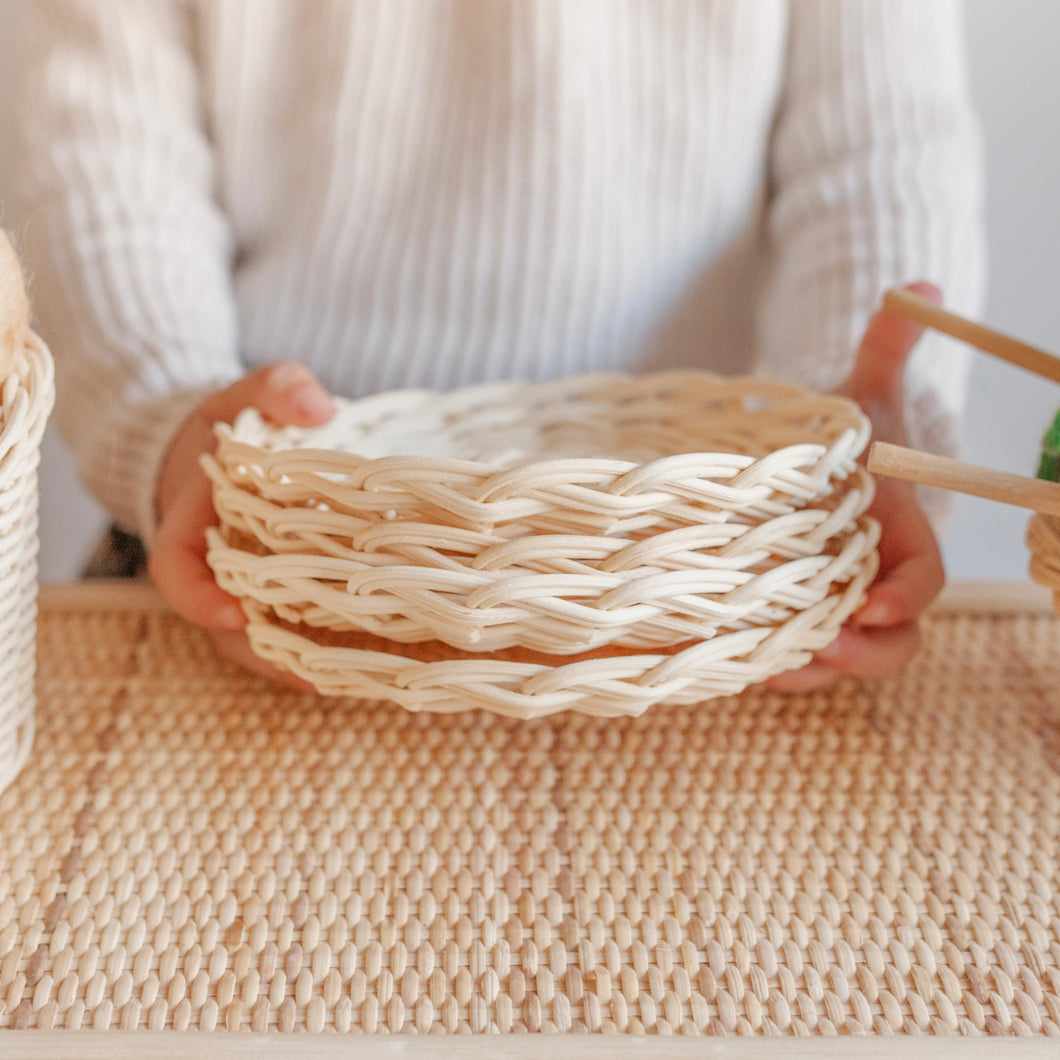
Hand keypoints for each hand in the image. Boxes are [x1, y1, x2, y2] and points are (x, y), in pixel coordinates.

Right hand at [149, 362, 334, 688]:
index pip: (177, 569)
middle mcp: (214, 566)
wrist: (228, 447)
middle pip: (225, 625)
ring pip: (262, 637)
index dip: (199, 598)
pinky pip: (293, 627)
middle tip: (315, 675)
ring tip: (351, 681)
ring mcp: (245, 585)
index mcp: (190, 523)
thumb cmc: (233, 424)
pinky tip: (367, 664)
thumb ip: (278, 389)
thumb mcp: (248, 392)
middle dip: (265, 652)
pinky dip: (321, 648)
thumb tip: (318, 409)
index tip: (233, 614)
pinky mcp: (279, 592)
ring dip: (299, 662)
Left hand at [768, 282, 945, 692]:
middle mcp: (873, 582)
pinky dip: (771, 664)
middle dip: (862, 653)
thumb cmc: (845, 439)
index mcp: (904, 540)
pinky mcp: (793, 617)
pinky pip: (791, 656)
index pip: (924, 582)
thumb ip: (886, 347)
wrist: (811, 472)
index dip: (907, 598)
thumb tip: (915, 288)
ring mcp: (833, 607)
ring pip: (838, 659)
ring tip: (767, 666)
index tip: (874, 604)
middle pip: (891, 641)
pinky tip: (738, 661)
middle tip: (823, 651)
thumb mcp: (863, 393)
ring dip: (809, 670)